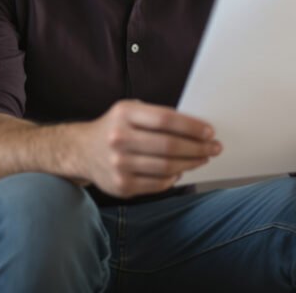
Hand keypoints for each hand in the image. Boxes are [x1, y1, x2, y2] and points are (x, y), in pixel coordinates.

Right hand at [71, 100, 221, 198]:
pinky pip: (157, 184)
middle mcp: (119, 138)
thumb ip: (158, 117)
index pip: (166, 119)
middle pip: (169, 146)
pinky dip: (174, 178)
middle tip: (214, 148)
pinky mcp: (121, 185)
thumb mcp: (130, 110)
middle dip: (197, 148)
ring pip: (166, 167)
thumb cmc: (116, 127)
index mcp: (124, 114)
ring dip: (191, 163)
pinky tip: (181, 171)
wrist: (81, 151)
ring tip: (202, 158)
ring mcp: (119, 164)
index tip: (209, 132)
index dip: (191, 127)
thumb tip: (196, 129)